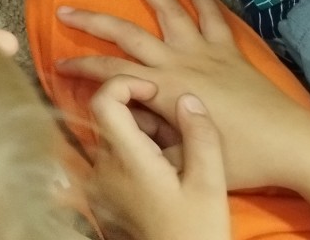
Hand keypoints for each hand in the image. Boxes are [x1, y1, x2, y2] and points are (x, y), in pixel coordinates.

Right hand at [54, 0, 309, 189]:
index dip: (81, 67)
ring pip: (167, 9)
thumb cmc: (243, 160)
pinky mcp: (229, 50)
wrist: (294, 146)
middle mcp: (179, 62)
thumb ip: (153, 142)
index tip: (58, 63)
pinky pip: (211, 15)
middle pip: (126, 33)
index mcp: (164, 90)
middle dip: (92, 19)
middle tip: (66, 7)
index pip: (111, 74)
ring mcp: (204, 51)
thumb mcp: (188, 160)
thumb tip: (127, 127)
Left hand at [87, 76, 229, 239]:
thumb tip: (187, 97)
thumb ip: (201, 136)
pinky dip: (135, 152)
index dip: (124, 84)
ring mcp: (99, 182)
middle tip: (178, 138)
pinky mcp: (101, 193)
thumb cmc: (197, 230)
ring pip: (113, 136)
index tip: (154, 90)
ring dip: (141, 135)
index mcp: (127, 160)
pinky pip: (112, 157)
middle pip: (111, 117)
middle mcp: (103, 168)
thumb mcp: (210, 184)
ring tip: (175, 159)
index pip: (103, 102)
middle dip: (144, 116)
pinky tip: (163, 172)